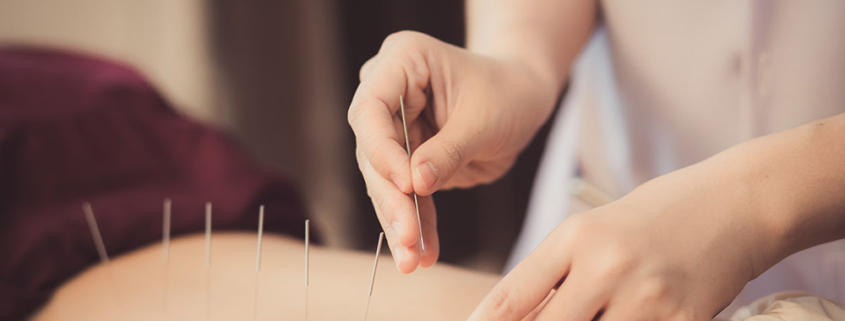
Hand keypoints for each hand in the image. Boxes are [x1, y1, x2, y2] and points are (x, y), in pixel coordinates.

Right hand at [348, 31, 558, 272]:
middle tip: (407, 238)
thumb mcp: (485, 119)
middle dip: (391, 199)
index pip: (371, 109)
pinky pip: (405, 196)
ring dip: (399, 222)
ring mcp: (394, 127)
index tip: (406, 186)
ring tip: (412, 259)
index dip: (383, 151)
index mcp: (402, 62)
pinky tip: (423, 253)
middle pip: (373, 150)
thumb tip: (416, 186)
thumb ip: (449, 151)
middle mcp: (387, 92)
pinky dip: (416, 224)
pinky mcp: (406, 158)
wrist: (523, 97)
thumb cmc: (509, 92)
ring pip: (384, 181)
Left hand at [468, 154, 782, 320]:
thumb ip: (554, 274)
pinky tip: (622, 319)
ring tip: (586, 315)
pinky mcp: (684, 320)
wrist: (734, 204)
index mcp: (577, 237)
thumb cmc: (653, 217)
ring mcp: (647, 297)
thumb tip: (512, 317)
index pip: (513, 298)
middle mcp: (607, 266)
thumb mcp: (594, 229)